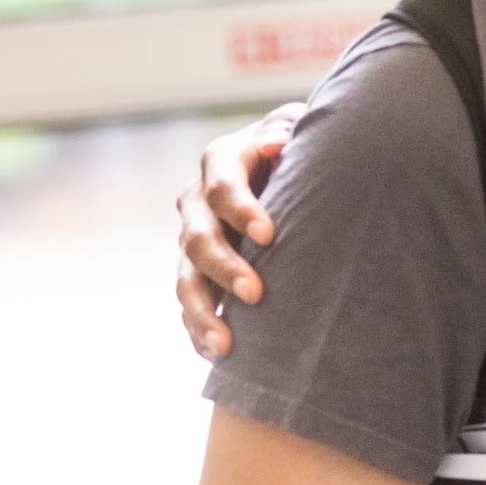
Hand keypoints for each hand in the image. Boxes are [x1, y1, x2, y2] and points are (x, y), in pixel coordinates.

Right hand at [175, 110, 301, 358]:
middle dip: (225, 267)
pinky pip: (189, 305)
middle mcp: (198, 201)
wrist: (283, 162)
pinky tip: (216, 355)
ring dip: (203, 312)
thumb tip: (278, 142)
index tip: (270, 234)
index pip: (223, 186)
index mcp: (222, 160)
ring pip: (185, 278)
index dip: (242, 209)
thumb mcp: (297, 130)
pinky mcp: (196, 272)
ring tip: (226, 344)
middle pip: (199, 237)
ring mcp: (192, 238)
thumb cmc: (300, 146)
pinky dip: (199, 330)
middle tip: (255, 294)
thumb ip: (288, 133)